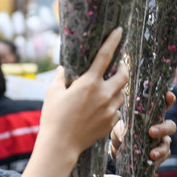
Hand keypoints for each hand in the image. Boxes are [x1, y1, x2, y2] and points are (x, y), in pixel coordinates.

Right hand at [40, 28, 129, 157]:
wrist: (61, 145)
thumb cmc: (53, 117)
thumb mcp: (53, 93)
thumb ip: (60, 77)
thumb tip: (63, 69)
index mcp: (89, 83)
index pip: (105, 56)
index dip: (113, 41)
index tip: (119, 31)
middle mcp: (104, 94)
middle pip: (124, 75)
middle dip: (124, 68)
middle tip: (119, 65)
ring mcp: (110, 110)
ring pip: (122, 93)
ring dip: (118, 88)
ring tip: (108, 88)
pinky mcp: (111, 123)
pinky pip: (118, 110)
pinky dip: (113, 105)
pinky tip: (104, 107)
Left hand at [110, 91, 176, 159]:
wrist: (118, 151)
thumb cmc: (121, 133)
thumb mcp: (118, 127)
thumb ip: (122, 129)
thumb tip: (124, 137)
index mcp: (152, 116)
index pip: (164, 105)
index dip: (169, 100)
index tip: (169, 96)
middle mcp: (160, 127)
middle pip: (170, 126)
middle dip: (163, 129)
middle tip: (151, 132)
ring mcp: (161, 141)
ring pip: (167, 143)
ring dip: (160, 148)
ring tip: (152, 154)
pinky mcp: (159, 155)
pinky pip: (163, 156)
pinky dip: (158, 159)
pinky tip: (151, 161)